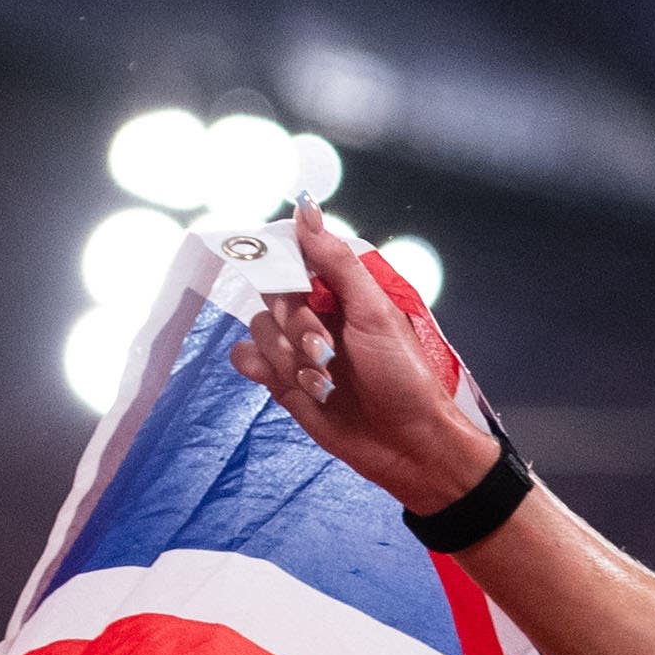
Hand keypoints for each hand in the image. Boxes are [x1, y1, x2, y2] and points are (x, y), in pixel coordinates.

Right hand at [227, 199, 496, 515]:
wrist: (408, 444)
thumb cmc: (403, 376)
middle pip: (272, 295)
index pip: (293, 259)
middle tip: (327, 351)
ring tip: (324, 379)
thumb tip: (305, 210)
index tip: (291, 281)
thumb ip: (336, 262)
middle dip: (296, 324)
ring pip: (259, 329)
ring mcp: (297, 349)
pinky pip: (247, 359)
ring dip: (287, 354)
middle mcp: (315, 316)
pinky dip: (261, 367)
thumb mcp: (374, 312)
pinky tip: (292, 383)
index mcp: (340, 292)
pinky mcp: (283, 383)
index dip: (285, 266)